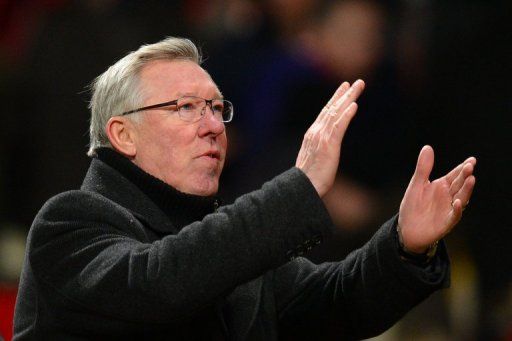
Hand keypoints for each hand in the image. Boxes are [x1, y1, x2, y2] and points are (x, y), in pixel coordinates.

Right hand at [296, 80, 364, 196]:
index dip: (335, 99)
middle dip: (344, 94)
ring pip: (336, 113)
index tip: (343, 89)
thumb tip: (325, 149)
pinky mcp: (329, 145)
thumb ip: (319, 149)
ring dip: (348, 98)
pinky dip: (346, 115)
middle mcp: (316, 132)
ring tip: (358, 86)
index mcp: (312, 135)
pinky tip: (354, 105)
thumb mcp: (314, 159)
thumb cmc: (309, 178)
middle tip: (356, 82)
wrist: (303, 187)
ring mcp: (322, 138)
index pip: (325, 113)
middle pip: (332, 108)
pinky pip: (339, 127)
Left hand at [398, 146, 475, 252]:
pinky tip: (458, 202)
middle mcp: (448, 196)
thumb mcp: (417, 184)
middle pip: (459, 184)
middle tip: (470, 166)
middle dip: (465, 175)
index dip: (463, 167)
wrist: (407, 229)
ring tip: (471, 179)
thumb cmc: (413, 206)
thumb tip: (427, 147)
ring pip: (461, 198)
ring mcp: (448, 209)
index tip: (471, 160)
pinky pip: (454, 215)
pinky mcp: (446, 222)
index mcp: (442, 186)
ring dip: (466, 190)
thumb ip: (423, 168)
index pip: (455, 175)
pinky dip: (457, 209)